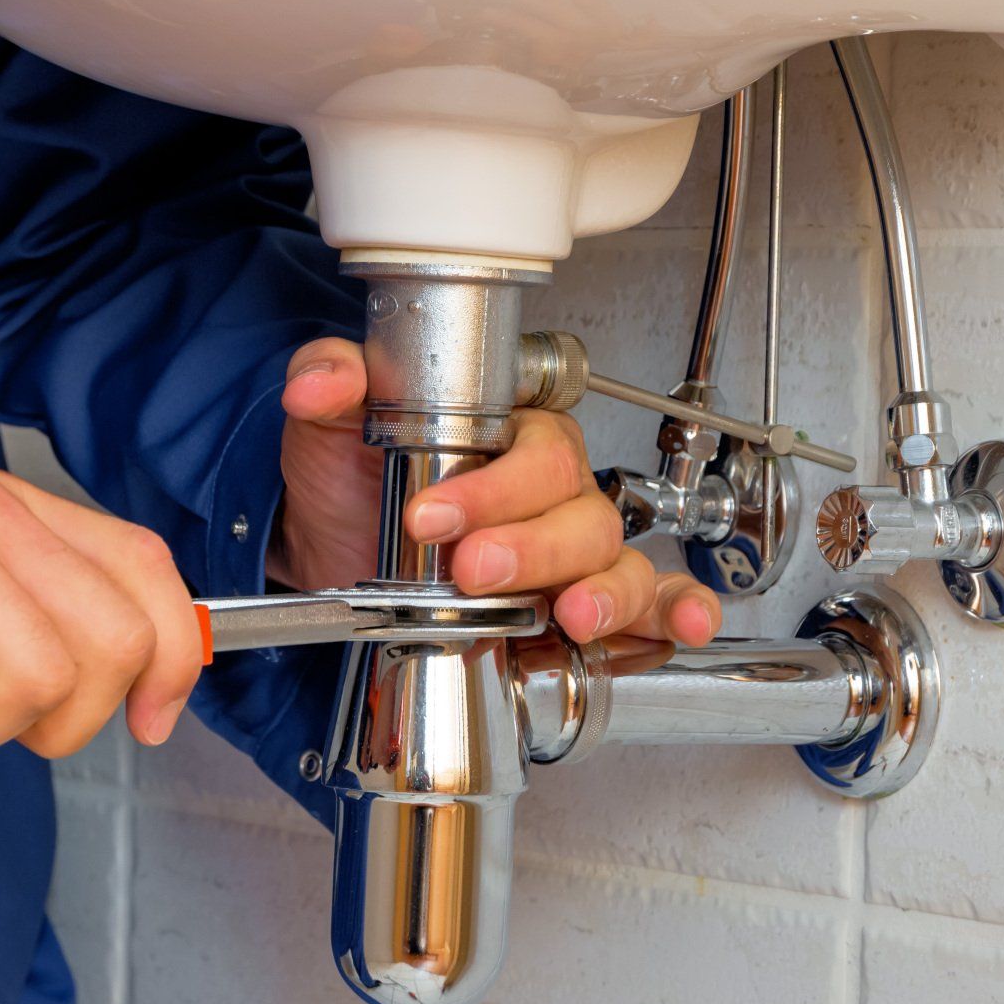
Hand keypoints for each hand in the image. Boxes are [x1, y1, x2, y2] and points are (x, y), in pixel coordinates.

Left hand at [271, 338, 720, 647]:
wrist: (332, 553)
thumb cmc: (352, 481)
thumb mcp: (331, 428)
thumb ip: (331, 382)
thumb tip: (322, 378)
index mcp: (512, 437)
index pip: (537, 450)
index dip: (493, 486)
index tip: (432, 513)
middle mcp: (554, 492)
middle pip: (581, 512)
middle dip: (530, 547)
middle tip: (472, 567)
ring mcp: (571, 552)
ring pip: (617, 561)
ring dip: (602, 590)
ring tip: (569, 613)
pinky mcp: (575, 607)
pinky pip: (648, 607)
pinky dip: (671, 616)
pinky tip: (681, 624)